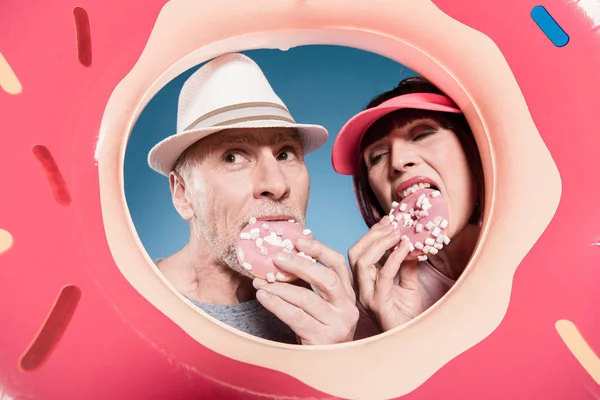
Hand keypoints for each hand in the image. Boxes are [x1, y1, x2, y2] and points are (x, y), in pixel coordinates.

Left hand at [253, 237, 358, 344]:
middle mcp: (347, 307)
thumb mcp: (318, 304)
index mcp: (347, 293)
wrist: (324, 366)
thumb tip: (281, 257)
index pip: (338, 263)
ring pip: (307, 298)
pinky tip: (263, 296)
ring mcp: (338, 324)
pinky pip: (296, 317)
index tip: (298, 240)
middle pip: (326, 278)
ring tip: (260, 281)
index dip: (319, 249)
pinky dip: (276, 304)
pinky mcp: (323, 339)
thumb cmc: (317, 330)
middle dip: (299, 265)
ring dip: (280, 288)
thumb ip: (307, 283)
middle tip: (276, 257)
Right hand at [348, 217, 423, 331]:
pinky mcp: (378, 302)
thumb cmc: (408, 316)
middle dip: (372, 234)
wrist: (412, 340)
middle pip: (355, 253)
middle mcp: (361, 287)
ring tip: (399, 233)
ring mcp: (367, 295)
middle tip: (393, 223)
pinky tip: (406, 248)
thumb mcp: (408, 284)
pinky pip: (383, 275)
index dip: (372, 234)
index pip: (360, 252)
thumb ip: (406, 265)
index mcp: (364, 282)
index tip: (388, 220)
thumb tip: (410, 242)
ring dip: (380, 243)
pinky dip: (394, 258)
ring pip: (362, 261)